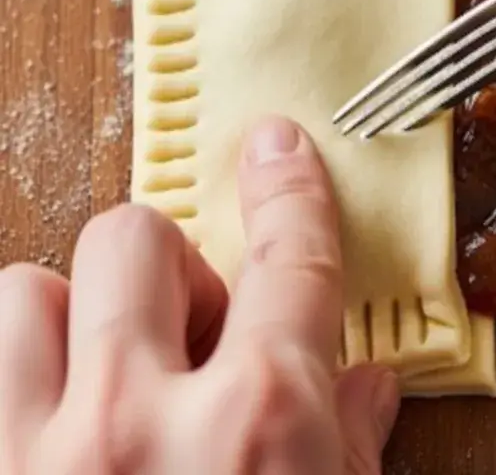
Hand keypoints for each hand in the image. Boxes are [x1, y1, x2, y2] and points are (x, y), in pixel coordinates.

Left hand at [0, 117, 399, 473]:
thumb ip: (350, 445)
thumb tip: (365, 388)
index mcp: (260, 420)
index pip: (288, 257)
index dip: (288, 190)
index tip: (277, 150)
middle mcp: (138, 424)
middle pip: (135, 239)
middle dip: (166, 269)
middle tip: (188, 333)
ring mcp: (39, 461)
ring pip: (25, 295)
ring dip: (71, 320)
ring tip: (104, 376)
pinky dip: (18, 381)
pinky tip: (54, 431)